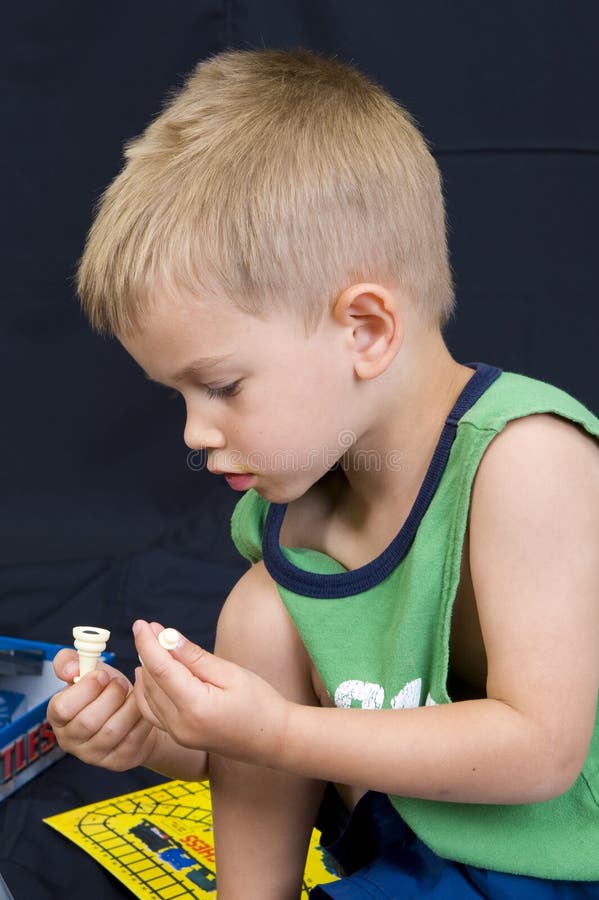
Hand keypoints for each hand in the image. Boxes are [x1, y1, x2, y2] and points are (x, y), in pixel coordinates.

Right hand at [48, 649, 157, 770]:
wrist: (133, 713)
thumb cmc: (106, 691)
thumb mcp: (88, 671)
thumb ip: (71, 661)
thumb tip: (71, 669)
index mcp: (58, 716)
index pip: (62, 708)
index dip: (85, 688)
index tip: (103, 675)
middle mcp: (71, 740)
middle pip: (88, 722)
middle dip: (111, 695)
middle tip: (121, 683)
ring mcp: (94, 755)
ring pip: (112, 731)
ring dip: (128, 706)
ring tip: (133, 693)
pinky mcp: (117, 761)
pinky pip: (132, 738)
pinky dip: (142, 717)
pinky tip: (144, 706)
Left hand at [133, 620, 290, 767]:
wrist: (275, 740)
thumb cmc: (260, 703)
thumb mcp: (231, 673)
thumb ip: (196, 658)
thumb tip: (168, 638)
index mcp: (195, 707)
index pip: (161, 669)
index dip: (148, 644)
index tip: (141, 623)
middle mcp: (180, 726)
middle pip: (151, 683)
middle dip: (147, 653)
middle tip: (150, 629)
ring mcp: (179, 736)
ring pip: (148, 698)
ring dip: (146, 670)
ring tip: (150, 646)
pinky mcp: (180, 738)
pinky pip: (153, 713)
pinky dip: (147, 691)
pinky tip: (148, 675)